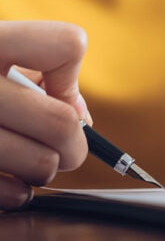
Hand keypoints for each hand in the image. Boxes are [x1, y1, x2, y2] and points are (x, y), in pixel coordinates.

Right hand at [0, 21, 91, 209]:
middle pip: (62, 122)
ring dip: (44, 166)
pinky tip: (6, 179)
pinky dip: (19, 192)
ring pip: (43, 164)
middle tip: (63, 144)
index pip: (67, 45)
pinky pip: (14, 195)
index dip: (69, 73)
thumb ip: (45, 76)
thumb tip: (81, 116)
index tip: (55, 90)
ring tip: (24, 156)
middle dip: (73, 141)